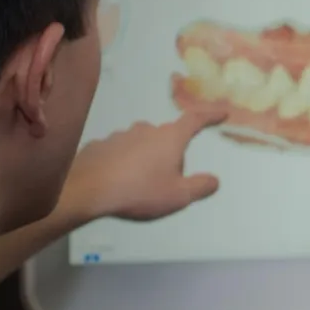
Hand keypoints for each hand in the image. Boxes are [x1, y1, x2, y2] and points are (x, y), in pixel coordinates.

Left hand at [63, 109, 226, 222]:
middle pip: (167, 138)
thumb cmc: (139, 191)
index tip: (222, 112)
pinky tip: (119, 182)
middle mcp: (146, 130)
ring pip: (142, 145)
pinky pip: (120, 152)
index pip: (195, 120)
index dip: (210, 115)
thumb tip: (214, 180)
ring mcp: (121, 135)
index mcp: (169, 138)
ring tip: (139, 186)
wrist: (87, 190)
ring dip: (146, 159)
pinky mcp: (101, 145)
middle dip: (171, 155)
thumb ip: (200, 187)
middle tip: (167, 182)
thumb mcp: (178, 196)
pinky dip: (124, 163)